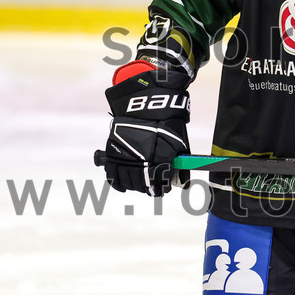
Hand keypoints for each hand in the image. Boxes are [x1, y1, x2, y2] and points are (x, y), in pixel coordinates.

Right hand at [102, 69, 190, 195]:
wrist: (144, 105)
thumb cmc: (165, 121)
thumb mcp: (178, 139)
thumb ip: (178, 158)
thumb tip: (183, 174)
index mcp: (159, 157)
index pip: (160, 181)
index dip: (162, 187)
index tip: (163, 189)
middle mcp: (141, 160)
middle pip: (142, 183)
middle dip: (148, 187)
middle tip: (152, 188)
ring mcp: (126, 157)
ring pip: (128, 181)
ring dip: (135, 186)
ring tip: (140, 185)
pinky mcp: (113, 152)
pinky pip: (112, 173)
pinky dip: (117, 182)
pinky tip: (123, 186)